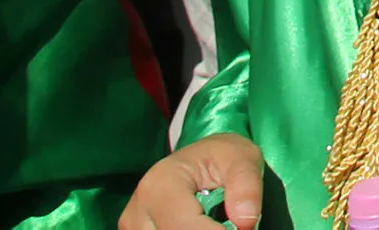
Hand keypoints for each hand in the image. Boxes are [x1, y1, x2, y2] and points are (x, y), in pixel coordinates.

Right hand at [119, 132, 268, 229]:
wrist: (201, 159)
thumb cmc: (221, 156)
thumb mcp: (243, 158)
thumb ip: (246, 186)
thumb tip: (245, 221)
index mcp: (161, 184)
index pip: (185, 227)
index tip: (242, 228)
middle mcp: (138, 209)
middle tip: (229, 222)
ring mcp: (132, 226)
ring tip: (212, 220)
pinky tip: (199, 226)